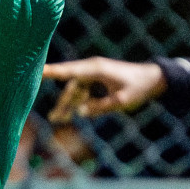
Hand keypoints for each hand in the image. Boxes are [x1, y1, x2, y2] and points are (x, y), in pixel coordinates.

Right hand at [43, 58, 165, 121]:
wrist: (153, 79)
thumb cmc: (139, 87)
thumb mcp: (120, 101)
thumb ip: (99, 106)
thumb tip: (79, 111)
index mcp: (95, 69)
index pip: (69, 71)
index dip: (52, 72)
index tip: (35, 72)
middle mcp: (91, 69)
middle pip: (70, 86)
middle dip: (61, 102)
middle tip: (53, 117)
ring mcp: (92, 74)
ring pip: (74, 90)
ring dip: (67, 104)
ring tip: (57, 119)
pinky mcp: (95, 79)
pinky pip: (81, 91)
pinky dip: (76, 102)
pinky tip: (68, 114)